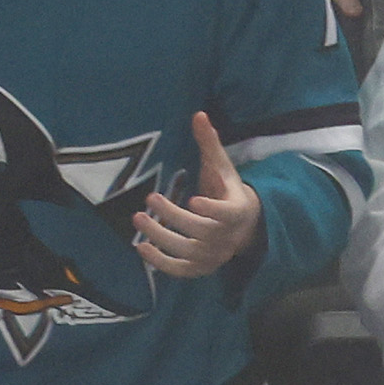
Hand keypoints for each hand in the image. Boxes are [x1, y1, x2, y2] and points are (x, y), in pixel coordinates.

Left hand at [132, 111, 262, 283]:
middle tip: (151, 198)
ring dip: (160, 237)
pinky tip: (141, 247)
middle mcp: (227, 237)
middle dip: (174, 217)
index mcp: (237, 211)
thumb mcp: (223, 168)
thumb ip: (209, 144)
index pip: (227, 214)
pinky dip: (161, 263)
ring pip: (187, 251)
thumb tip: (199, 114)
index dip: (212, 210)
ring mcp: (214, 255)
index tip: (194, 199)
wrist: (245, 228)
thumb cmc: (227, 192)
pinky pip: (181, 270)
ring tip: (138, 218)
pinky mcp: (201, 267)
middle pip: (201, 232)